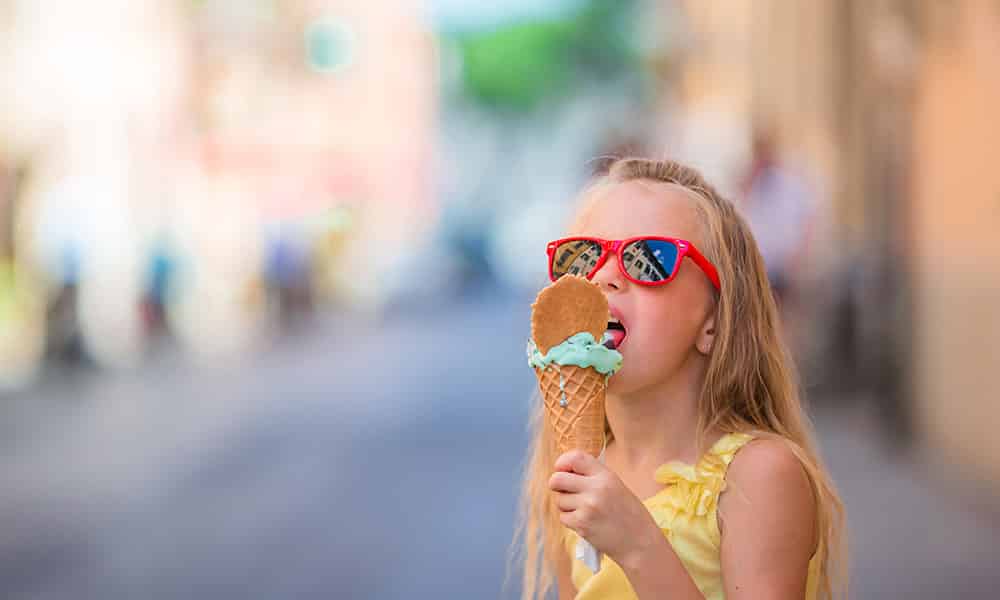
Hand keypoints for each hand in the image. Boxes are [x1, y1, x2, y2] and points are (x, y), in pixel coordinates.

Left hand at [548, 450, 663, 565]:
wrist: (640, 542)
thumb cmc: (630, 515)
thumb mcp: (617, 486)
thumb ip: (594, 477)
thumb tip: (565, 471)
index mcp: (606, 476)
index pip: (575, 458)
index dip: (562, 462)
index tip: (561, 468)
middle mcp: (596, 489)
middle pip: (557, 479)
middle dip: (556, 485)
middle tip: (565, 491)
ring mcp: (587, 507)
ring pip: (559, 500)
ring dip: (566, 505)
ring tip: (583, 511)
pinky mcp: (582, 524)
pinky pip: (563, 517)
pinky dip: (570, 520)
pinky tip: (585, 522)